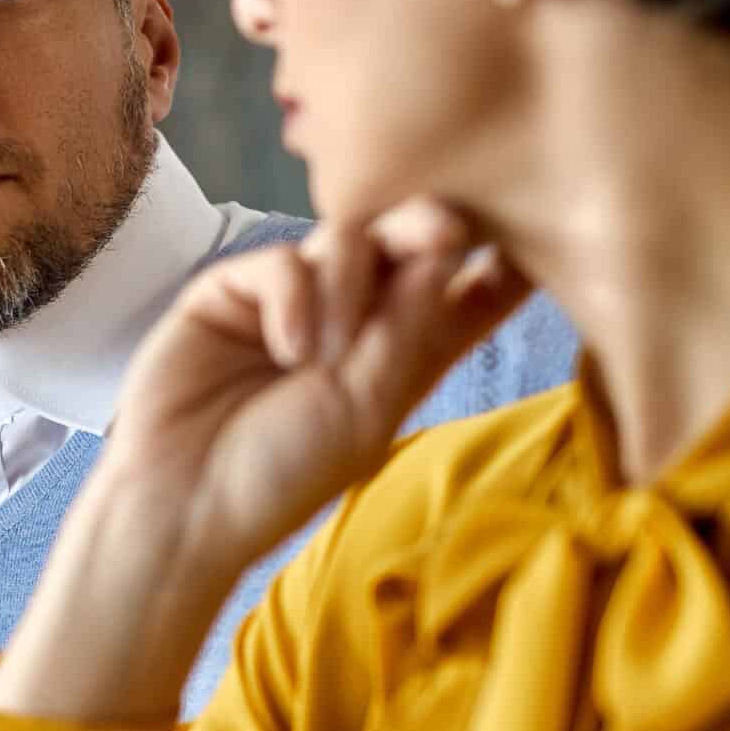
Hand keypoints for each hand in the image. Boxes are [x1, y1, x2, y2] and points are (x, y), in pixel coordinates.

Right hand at [102, 198, 531, 578]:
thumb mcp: (371, 406)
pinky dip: (294, 297)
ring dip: (351, 284)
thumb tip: (451, 234)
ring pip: (346, 238)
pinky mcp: (232, 290)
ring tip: (329, 353)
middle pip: (411, 240)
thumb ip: (410, 323)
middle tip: (446, 231)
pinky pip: (281, 261)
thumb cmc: (284, 473)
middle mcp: (354, 315)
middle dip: (433, 228)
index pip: (472, 288)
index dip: (509, 256)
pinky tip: (288, 349)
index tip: (544, 230)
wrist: (185, 503)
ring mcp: (292, 297)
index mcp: (406, 351)